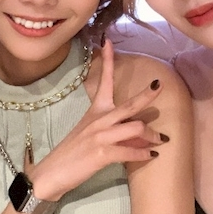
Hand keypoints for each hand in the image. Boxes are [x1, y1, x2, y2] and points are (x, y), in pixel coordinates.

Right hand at [27, 39, 165, 201]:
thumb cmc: (72, 153)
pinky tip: (151, 156)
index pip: (104, 81)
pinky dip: (143, 154)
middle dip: (147, 96)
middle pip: (129, 104)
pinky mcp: (102, 153)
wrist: (52, 173)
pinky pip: (129, 150)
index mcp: (95, 111)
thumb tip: (138, 131)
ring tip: (160, 141)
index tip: (109, 40)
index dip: (109, 60)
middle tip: (160, 86)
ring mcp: (100, 136)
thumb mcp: (90, 135)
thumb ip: (113, 129)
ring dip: (151, 135)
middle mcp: (99, 120)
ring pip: (135, 127)